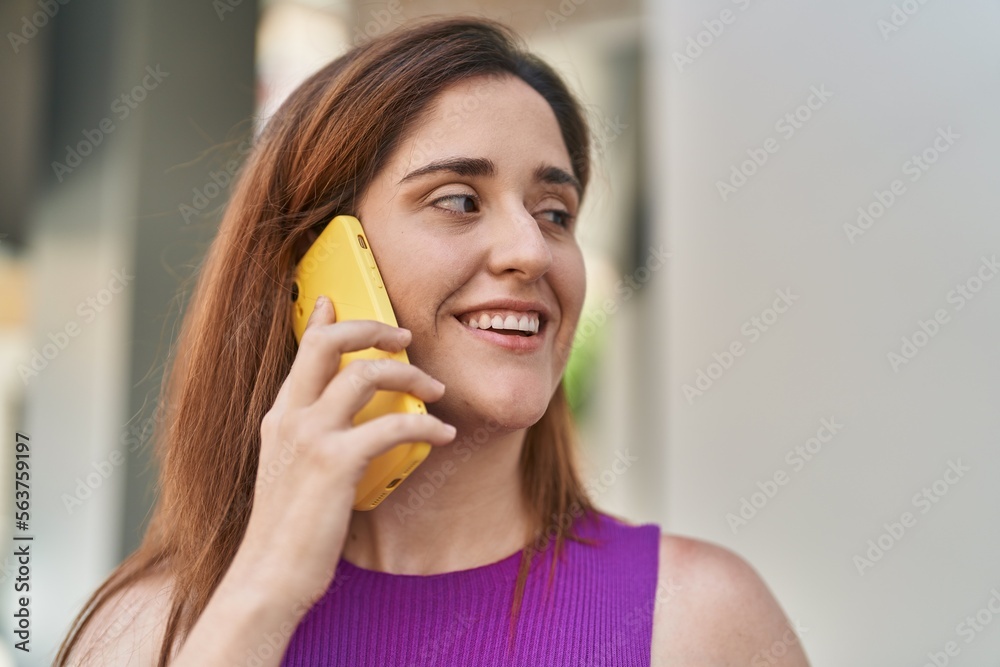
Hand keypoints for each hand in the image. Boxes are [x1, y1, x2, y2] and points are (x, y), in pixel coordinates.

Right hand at [230, 296, 455, 610]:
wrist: (267, 580)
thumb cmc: (287, 534)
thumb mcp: (289, 475)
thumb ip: (308, 442)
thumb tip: (339, 428)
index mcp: (280, 417)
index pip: (302, 350)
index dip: (325, 320)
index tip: (337, 302)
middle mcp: (290, 418)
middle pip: (329, 343)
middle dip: (373, 327)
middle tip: (406, 336)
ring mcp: (310, 437)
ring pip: (366, 374)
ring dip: (411, 375)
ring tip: (437, 392)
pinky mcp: (333, 463)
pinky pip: (391, 425)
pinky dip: (425, 425)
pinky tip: (442, 435)